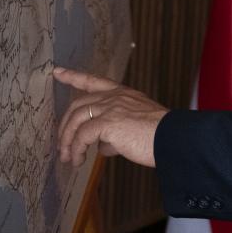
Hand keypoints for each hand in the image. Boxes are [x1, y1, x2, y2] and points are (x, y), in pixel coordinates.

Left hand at [53, 67, 167, 167]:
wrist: (173, 138)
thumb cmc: (160, 135)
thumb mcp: (136, 125)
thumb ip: (116, 131)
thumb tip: (102, 146)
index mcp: (122, 93)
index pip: (94, 81)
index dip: (74, 76)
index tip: (58, 72)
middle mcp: (114, 97)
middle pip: (78, 104)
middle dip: (65, 125)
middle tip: (61, 143)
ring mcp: (110, 108)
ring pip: (77, 120)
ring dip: (68, 141)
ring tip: (68, 158)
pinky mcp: (107, 123)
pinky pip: (82, 136)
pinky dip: (77, 149)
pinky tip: (79, 160)